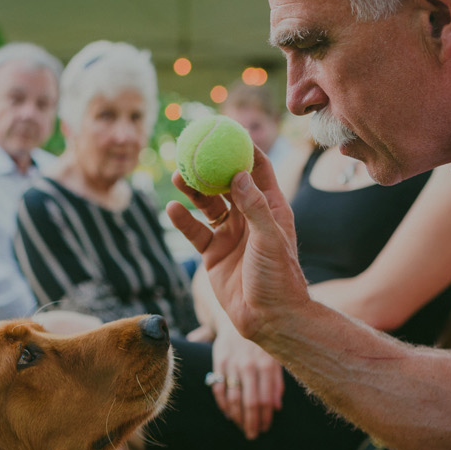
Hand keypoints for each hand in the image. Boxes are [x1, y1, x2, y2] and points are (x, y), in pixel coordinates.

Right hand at [165, 149, 311, 347]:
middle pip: (227, 182)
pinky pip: (194, 231)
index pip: (257, 169)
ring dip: (193, 190)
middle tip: (193, 148)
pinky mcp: (213, 254)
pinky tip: (171, 209)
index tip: (227, 130)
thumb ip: (254, 207)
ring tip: (178, 176)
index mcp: (270, 208)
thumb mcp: (270, 239)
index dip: (243, 148)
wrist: (269, 319)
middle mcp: (249, 218)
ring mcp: (230, 235)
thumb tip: (238, 174)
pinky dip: (182, 220)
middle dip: (211, 164)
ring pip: (207, 204)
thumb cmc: (279, 278)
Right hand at [210, 331, 284, 439]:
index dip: (265, 417)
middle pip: (249, 402)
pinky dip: (223, 404)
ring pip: (233, 398)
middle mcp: (249, 365)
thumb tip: (276, 408)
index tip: (265, 429)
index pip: (266, 400)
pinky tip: (228, 413)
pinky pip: (218, 388)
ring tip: (242, 427)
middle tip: (253, 435)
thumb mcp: (276, 360)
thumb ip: (277, 383)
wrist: (241, 320)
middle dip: (251, 422)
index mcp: (267, 365)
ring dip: (237, 417)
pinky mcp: (218, 361)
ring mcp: (232, 364)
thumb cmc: (263, 345)